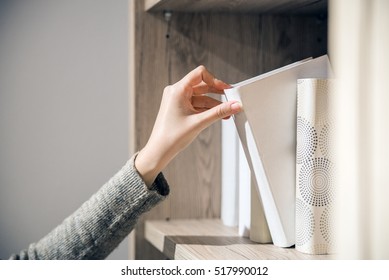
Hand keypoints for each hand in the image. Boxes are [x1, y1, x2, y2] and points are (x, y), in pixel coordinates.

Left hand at [135, 65, 241, 185]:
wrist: (159, 151)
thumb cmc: (173, 137)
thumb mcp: (199, 122)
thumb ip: (219, 112)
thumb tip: (235, 105)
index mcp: (177, 90)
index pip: (200, 74)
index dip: (215, 80)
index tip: (226, 89)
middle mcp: (176, 92)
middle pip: (202, 85)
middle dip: (217, 93)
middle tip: (231, 99)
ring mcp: (177, 100)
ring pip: (201, 97)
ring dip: (214, 104)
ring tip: (228, 113)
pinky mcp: (179, 109)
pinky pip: (196, 105)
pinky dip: (207, 110)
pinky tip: (219, 116)